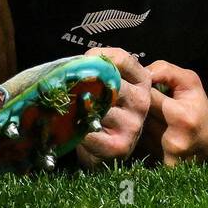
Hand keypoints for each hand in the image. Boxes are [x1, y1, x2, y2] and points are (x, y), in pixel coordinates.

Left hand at [76, 47, 150, 167]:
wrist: (104, 150)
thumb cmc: (103, 110)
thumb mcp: (109, 84)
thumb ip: (102, 69)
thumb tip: (80, 62)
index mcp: (142, 82)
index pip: (123, 60)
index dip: (99, 57)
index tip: (82, 61)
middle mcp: (142, 102)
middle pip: (107, 83)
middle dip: (83, 84)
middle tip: (65, 88)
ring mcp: (133, 125)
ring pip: (96, 106)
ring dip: (76, 107)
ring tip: (67, 109)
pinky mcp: (120, 146)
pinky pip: (89, 130)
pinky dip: (76, 128)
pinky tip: (74, 128)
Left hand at [142, 60, 207, 163]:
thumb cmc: (198, 106)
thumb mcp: (189, 81)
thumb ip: (165, 70)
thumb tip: (139, 73)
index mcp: (181, 116)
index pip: (146, 96)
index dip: (141, 88)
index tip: (141, 86)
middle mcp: (173, 140)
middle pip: (138, 115)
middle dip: (135, 105)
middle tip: (137, 100)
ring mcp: (166, 157)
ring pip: (135, 130)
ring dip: (135, 120)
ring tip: (145, 115)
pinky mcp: (162, 166)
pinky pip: (139, 145)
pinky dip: (139, 136)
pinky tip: (146, 131)